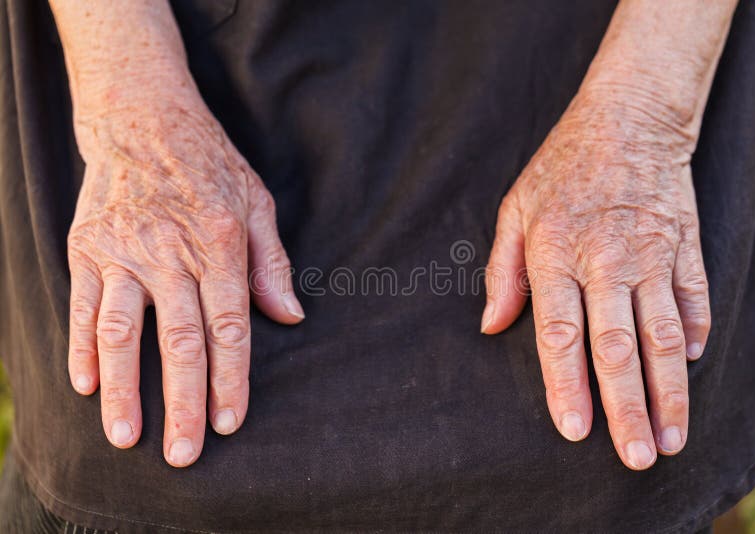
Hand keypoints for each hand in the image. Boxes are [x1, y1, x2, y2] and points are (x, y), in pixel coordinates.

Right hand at [67, 97, 304, 466]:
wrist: (143, 117)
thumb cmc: (210, 164)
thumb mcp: (257, 203)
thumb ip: (272, 264)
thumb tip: (292, 317)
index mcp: (220, 244)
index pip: (228, 327)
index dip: (231, 379)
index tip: (230, 423)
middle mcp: (171, 253)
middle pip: (179, 341)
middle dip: (183, 402)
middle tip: (185, 454)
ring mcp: (124, 251)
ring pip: (122, 333)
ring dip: (124, 389)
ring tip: (127, 437)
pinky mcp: (88, 248)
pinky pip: (82, 306)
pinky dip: (81, 349)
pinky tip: (85, 388)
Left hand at [482, 91, 710, 469]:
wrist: (627, 118)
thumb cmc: (561, 169)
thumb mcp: (515, 210)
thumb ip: (502, 272)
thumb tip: (491, 327)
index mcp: (556, 254)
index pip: (560, 334)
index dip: (566, 386)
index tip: (575, 430)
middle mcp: (606, 261)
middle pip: (617, 348)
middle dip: (627, 408)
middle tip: (636, 457)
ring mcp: (651, 254)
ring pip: (664, 335)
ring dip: (670, 390)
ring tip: (672, 436)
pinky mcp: (684, 246)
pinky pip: (694, 298)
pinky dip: (695, 334)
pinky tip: (692, 368)